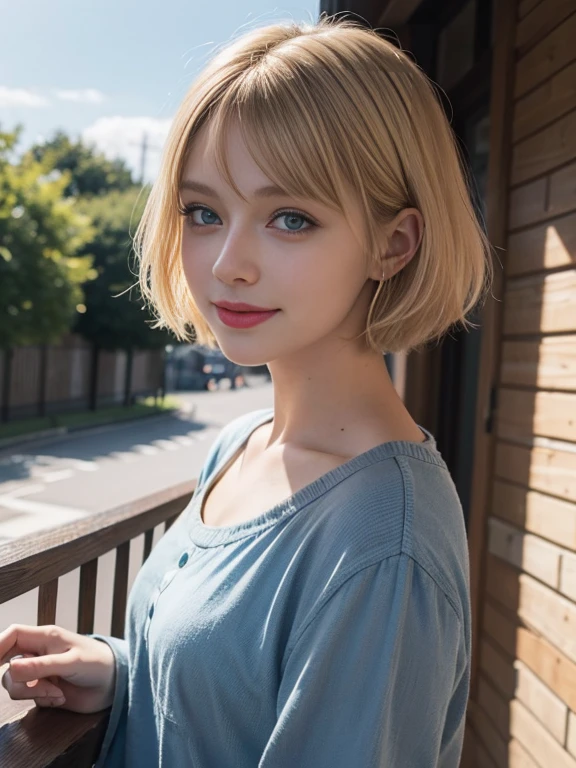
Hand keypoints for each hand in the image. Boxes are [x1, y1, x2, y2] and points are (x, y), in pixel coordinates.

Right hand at [0, 623, 116, 712]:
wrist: (113, 685)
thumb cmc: (97, 663)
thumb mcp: (70, 662)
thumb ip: (41, 667)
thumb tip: (11, 669)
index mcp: (45, 637)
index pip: (12, 634)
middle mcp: (38, 654)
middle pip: (7, 663)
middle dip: (16, 679)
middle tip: (31, 687)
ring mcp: (39, 673)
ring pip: (14, 684)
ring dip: (33, 693)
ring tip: (57, 692)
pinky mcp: (42, 691)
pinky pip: (28, 698)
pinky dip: (42, 701)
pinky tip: (61, 697)